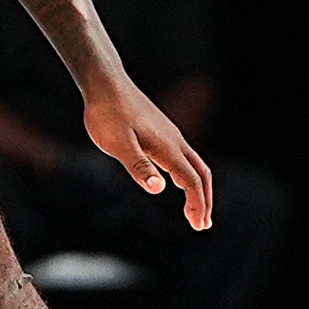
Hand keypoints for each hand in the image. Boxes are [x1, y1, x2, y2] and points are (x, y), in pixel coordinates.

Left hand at [82, 78, 213, 230]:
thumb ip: (138, 166)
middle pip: (201, 174)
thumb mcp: (117, 144)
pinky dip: (186, 175)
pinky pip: (182, 157)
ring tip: (193, 209)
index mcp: (167, 147)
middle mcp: (174, 141)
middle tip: (202, 224)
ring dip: (196, 188)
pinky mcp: (160, 131)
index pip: (191, 181)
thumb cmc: (107, 114)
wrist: (104, 83)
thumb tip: (158, 189)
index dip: (198, 204)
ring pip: (193, 164)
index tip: (199, 225)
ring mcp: (169, 134)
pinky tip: (175, 181)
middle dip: (204, 200)